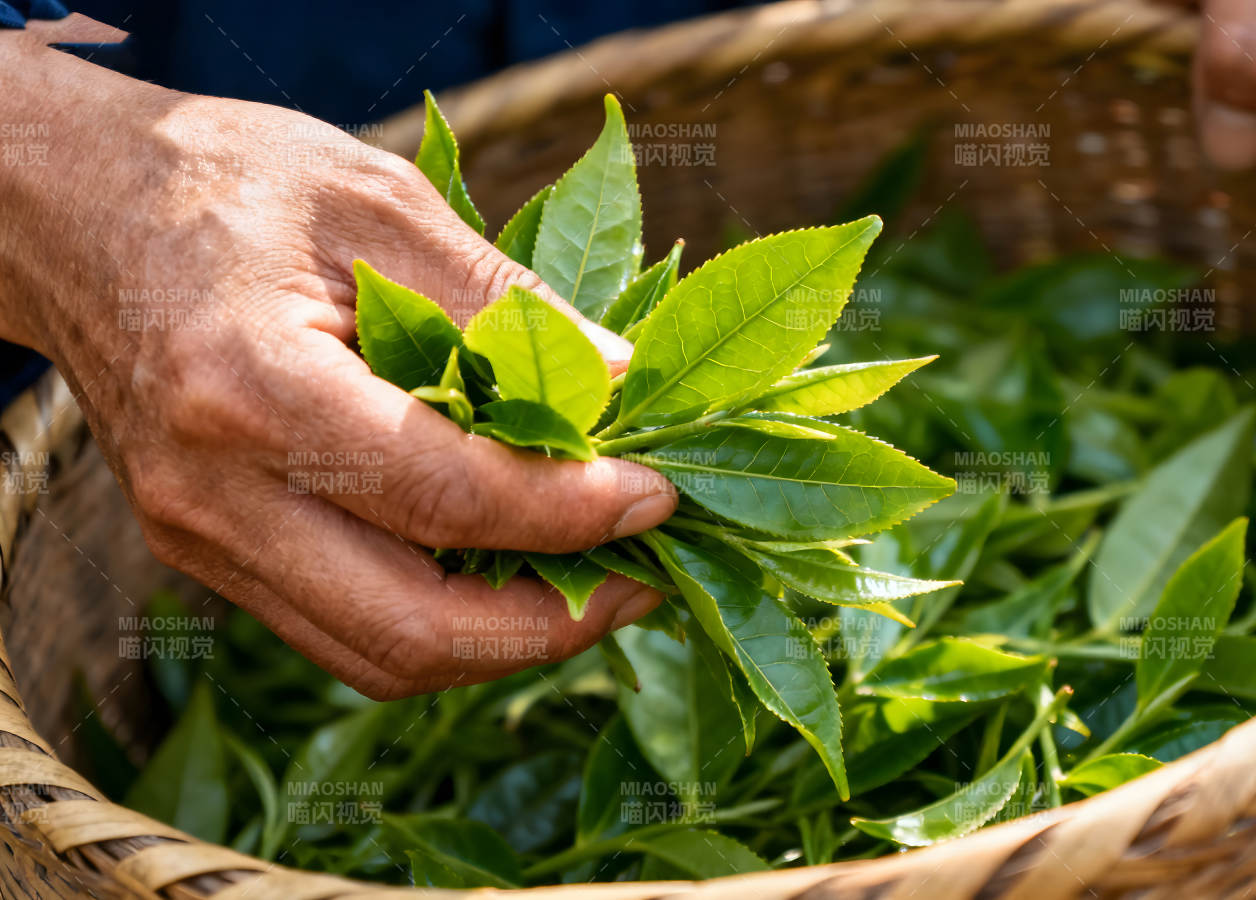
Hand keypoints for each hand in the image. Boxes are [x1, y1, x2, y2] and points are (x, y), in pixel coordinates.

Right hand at [0, 38, 676, 698]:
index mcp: (252, 391)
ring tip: (597, 582)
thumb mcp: (378, 201)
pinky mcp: (210, 554)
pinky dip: (443, 622)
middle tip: (646, 574)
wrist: (72, 212)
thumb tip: (618, 382)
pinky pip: (343, 632)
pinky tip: (510, 570)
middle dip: (554, 624)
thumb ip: (501, 298)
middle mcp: (216, 495)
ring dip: (504, 642)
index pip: (446, 498)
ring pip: (379, 657)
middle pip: (412, 630)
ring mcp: (203, 540)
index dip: (571, 512)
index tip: (658, 494)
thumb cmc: (224, 183)